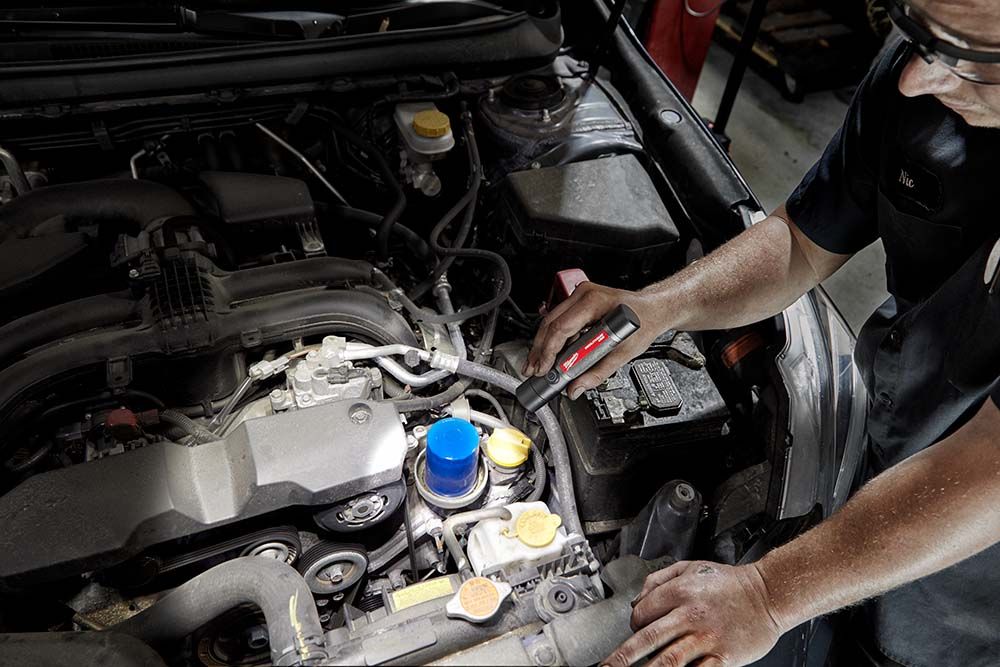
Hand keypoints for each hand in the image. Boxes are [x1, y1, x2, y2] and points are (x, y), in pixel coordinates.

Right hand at [523, 282, 662, 398]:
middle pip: (550, 324)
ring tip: (537, 364)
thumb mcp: (624, 351)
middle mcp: (584, 294)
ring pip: (550, 321)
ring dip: (542, 345)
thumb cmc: (643, 322)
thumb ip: (598, 372)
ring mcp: (580, 296)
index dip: (549, 351)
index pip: (562, 327)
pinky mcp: (578, 302)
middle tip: (532, 370)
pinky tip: (548, 353)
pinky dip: (552, 338)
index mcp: (594, 301)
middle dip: (539, 350)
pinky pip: (559, 320)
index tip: (544, 368)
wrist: (652, 309)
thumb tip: (577, 387)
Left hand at [603, 561, 784, 666]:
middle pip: (648, 638)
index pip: (642, 614)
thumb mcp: (690, 567)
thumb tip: (637, 600)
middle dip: (623, 657)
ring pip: (669, 660)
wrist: (768, 593)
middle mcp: (690, 615)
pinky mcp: (723, 656)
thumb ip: (658, 580)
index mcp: (679, 592)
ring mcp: (706, 638)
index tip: (636, 632)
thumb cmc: (729, 583)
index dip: (634, 625)